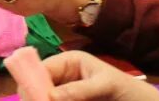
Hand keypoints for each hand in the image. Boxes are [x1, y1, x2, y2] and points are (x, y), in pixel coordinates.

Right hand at [39, 51, 158, 100]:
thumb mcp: (105, 86)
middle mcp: (62, 77)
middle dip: (36, 96)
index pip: (41, 69)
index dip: (32, 82)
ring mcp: (64, 94)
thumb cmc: (127, 89)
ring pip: (45, 98)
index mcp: (68, 62)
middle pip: (38, 87)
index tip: (31, 97)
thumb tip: (50, 97)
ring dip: (42, 100)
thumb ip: (79, 90)